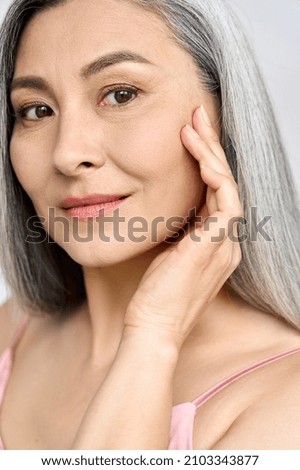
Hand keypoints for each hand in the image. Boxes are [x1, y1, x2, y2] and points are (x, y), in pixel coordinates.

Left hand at [124, 106, 243, 348]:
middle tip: (197, 116)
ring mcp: (226, 242)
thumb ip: (176, 233)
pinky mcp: (217, 242)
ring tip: (194, 123)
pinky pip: (224, 196)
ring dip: (212, 152)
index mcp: (216, 244)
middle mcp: (227, 241)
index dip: (205, 163)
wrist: (154, 326)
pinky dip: (212, 171)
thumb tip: (168, 209)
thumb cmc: (154, 295)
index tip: (188, 136)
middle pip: (225, 183)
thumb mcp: (167, 255)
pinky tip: (195, 150)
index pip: (216, 194)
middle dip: (212, 148)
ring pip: (228, 185)